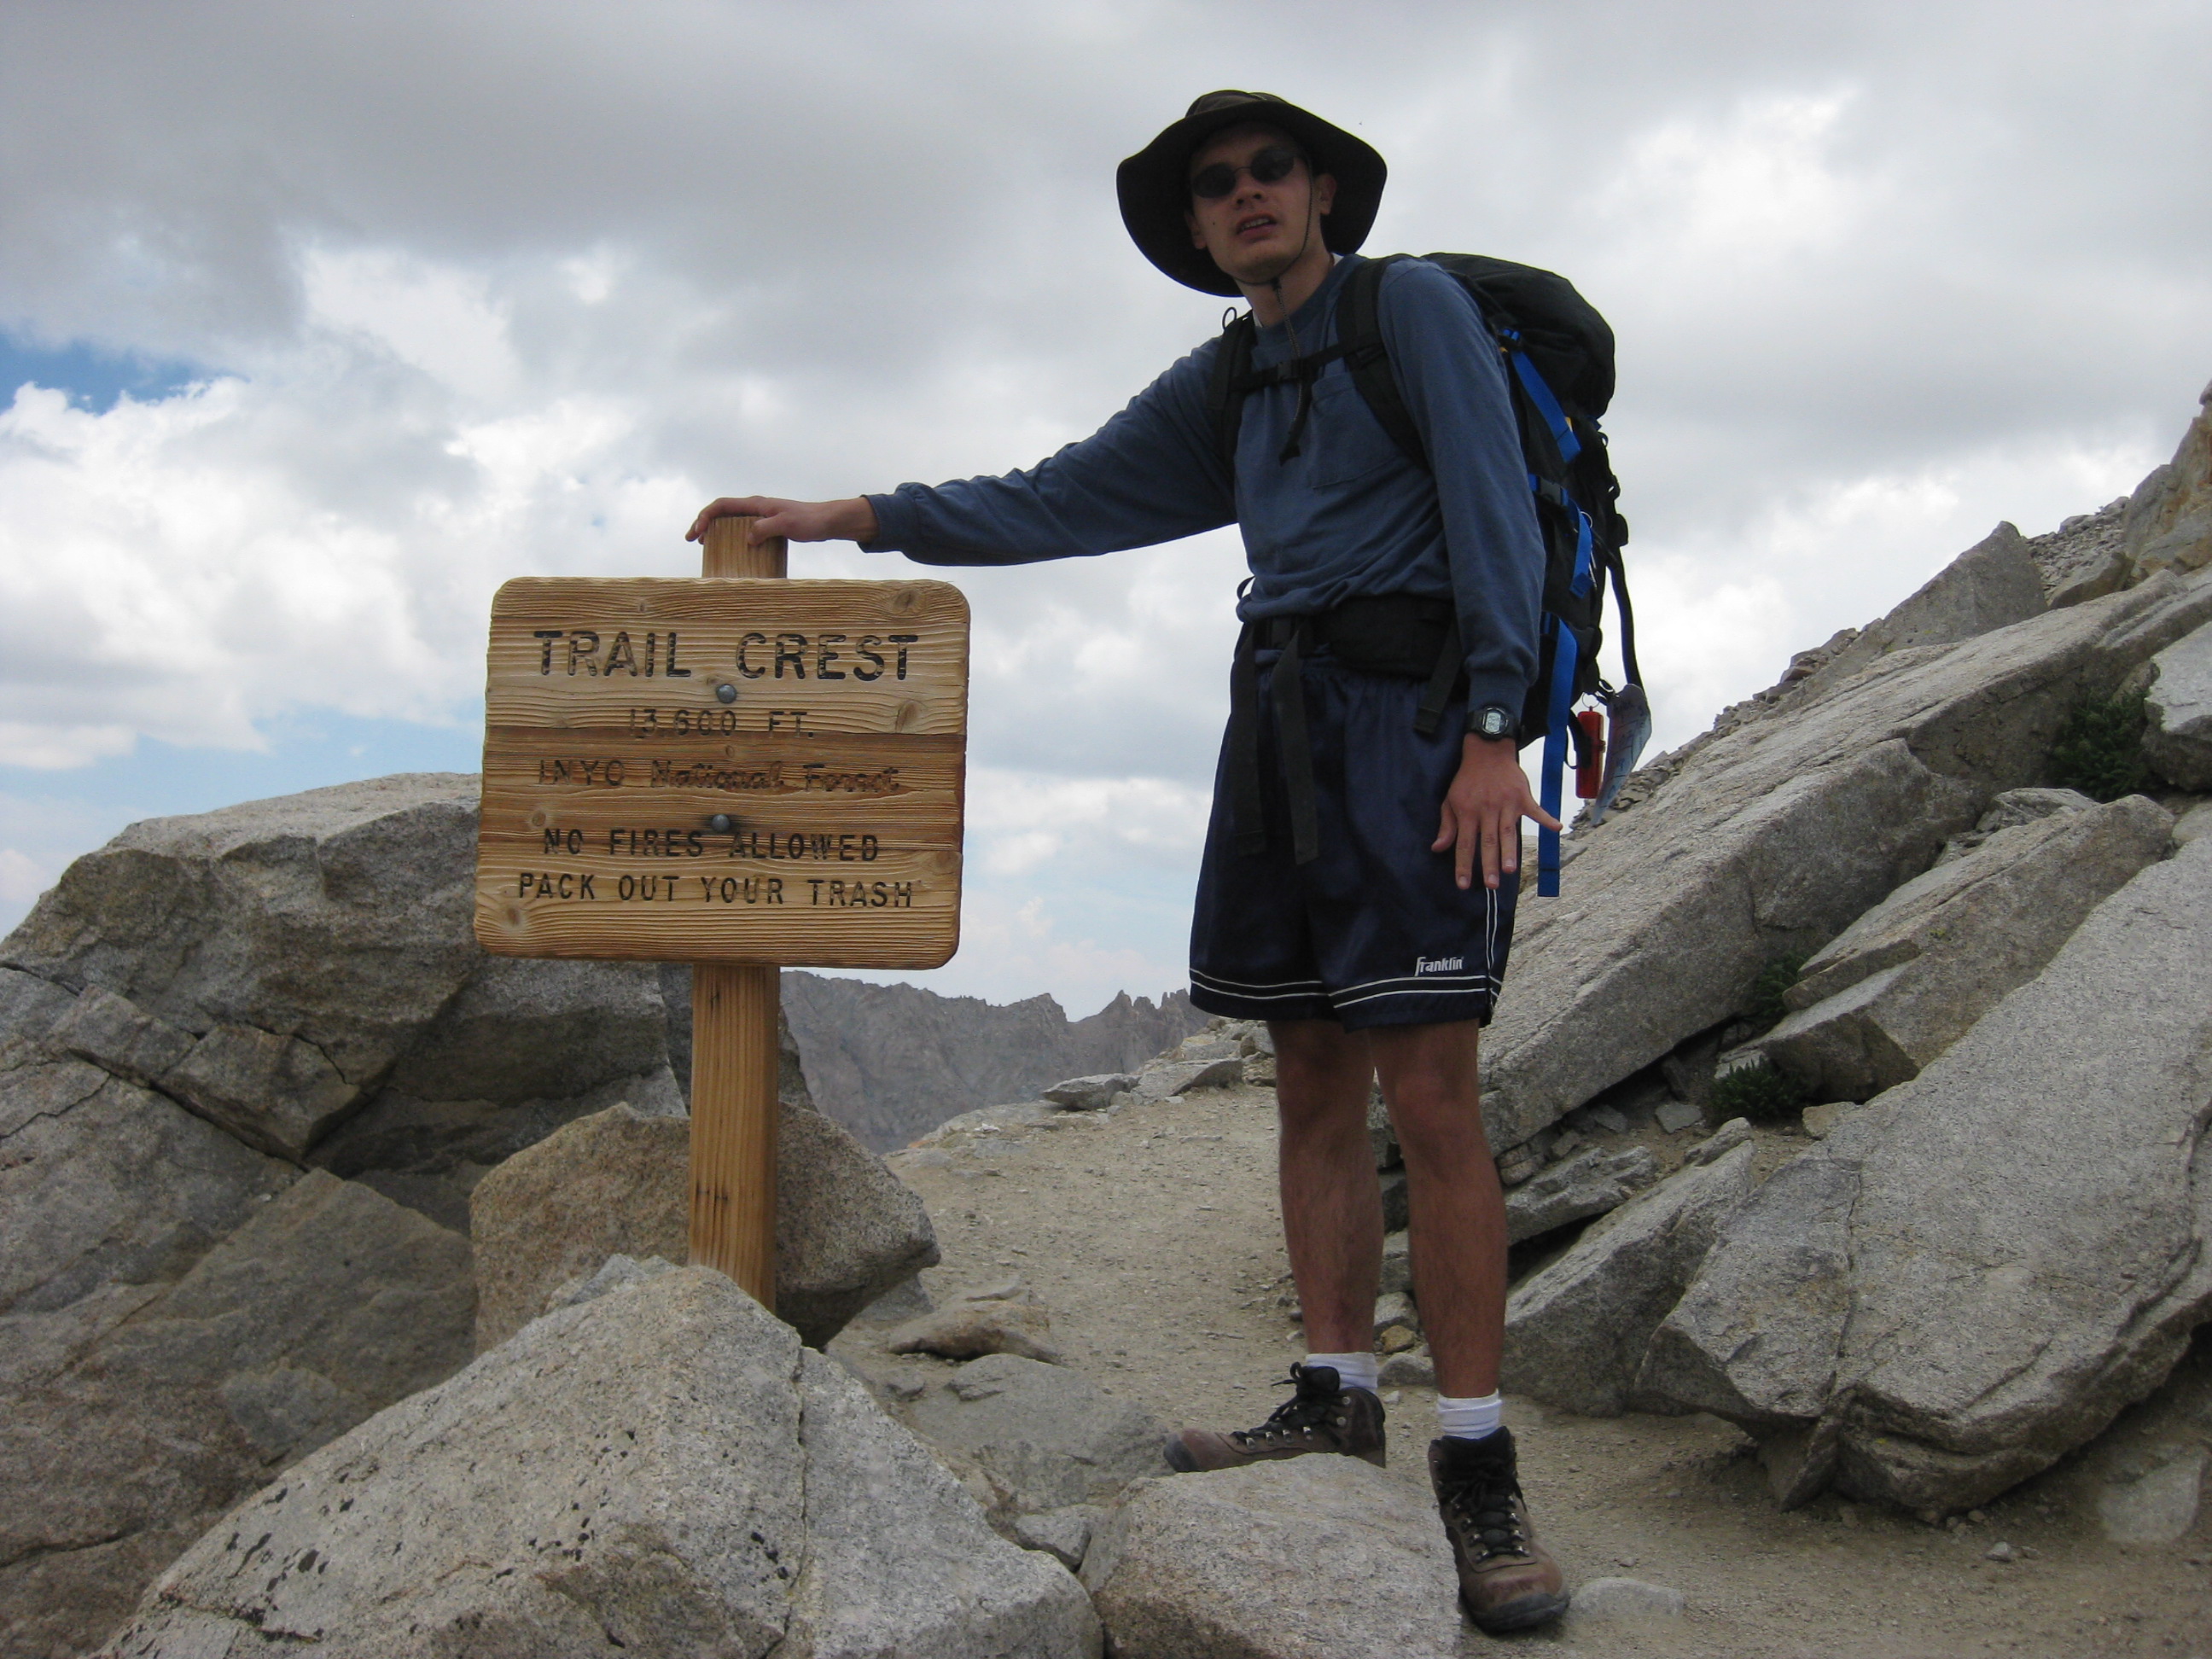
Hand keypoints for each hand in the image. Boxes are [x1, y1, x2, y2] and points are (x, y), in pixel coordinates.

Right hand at [685, 496, 878, 544]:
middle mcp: (756, 508)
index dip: (706, 517)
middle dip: (704, 524)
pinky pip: (743, 530)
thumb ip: (765, 529)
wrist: (827, 521)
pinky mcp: (769, 527)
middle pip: (722, 513)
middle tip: (693, 540)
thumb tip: (747, 538)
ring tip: (706, 544)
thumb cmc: (809, 520)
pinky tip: (731, 550)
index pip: (722, 505)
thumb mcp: (786, 524)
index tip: (697, 532)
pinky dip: (732, 538)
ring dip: (716, 531)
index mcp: (756, 504)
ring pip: (731, 522)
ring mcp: (762, 517)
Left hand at [1432, 735, 1562, 890]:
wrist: (1486, 751)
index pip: (1464, 843)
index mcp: (1467, 812)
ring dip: (1509, 851)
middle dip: (1488, 864)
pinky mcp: (1522, 796)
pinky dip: (1547, 818)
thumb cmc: (1467, 780)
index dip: (1463, 865)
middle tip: (1491, 885)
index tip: (1464, 884)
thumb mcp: (1450, 800)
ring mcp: (1506, 803)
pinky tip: (1557, 828)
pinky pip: (1535, 809)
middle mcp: (1486, 810)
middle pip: (1488, 841)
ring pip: (1508, 831)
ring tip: (1510, 870)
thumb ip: (1447, 826)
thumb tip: (1438, 849)